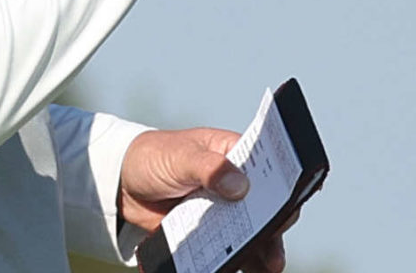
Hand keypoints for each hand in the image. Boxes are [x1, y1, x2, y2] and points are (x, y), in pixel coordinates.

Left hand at [119, 127, 295, 272]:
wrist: (124, 184)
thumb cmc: (155, 158)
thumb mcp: (180, 157)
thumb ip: (208, 168)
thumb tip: (239, 185)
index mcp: (235, 155)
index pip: (269, 170)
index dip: (284, 186)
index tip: (292, 204)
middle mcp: (236, 183)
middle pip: (266, 207)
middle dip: (274, 227)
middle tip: (275, 247)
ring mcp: (225, 209)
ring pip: (253, 232)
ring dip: (262, 250)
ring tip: (268, 268)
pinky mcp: (211, 231)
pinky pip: (230, 248)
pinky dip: (237, 260)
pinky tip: (237, 270)